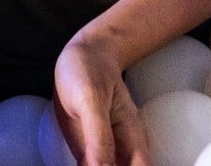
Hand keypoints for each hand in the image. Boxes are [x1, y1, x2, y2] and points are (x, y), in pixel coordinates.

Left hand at [52, 33, 149, 165]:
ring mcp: (104, 153)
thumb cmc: (89, 70)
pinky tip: (78, 164)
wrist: (82, 54)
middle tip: (87, 165)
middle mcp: (122, 151)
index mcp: (132, 140)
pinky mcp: (87, 152)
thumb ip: (99, 138)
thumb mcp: (92, 100)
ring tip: (81, 162)